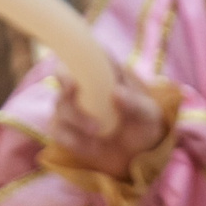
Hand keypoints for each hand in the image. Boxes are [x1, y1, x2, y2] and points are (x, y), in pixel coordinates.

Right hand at [47, 62, 169, 181]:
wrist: (138, 155)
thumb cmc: (143, 126)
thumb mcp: (148, 114)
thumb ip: (134, 103)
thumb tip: (115, 92)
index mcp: (104, 73)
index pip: (85, 53)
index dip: (76, 49)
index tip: (80, 52)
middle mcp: (83, 87)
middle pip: (62, 75)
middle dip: (65, 81)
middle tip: (74, 86)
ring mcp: (71, 109)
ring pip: (60, 106)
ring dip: (77, 118)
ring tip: (98, 131)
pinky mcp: (65, 131)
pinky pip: (57, 130)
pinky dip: (71, 139)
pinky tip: (91, 146)